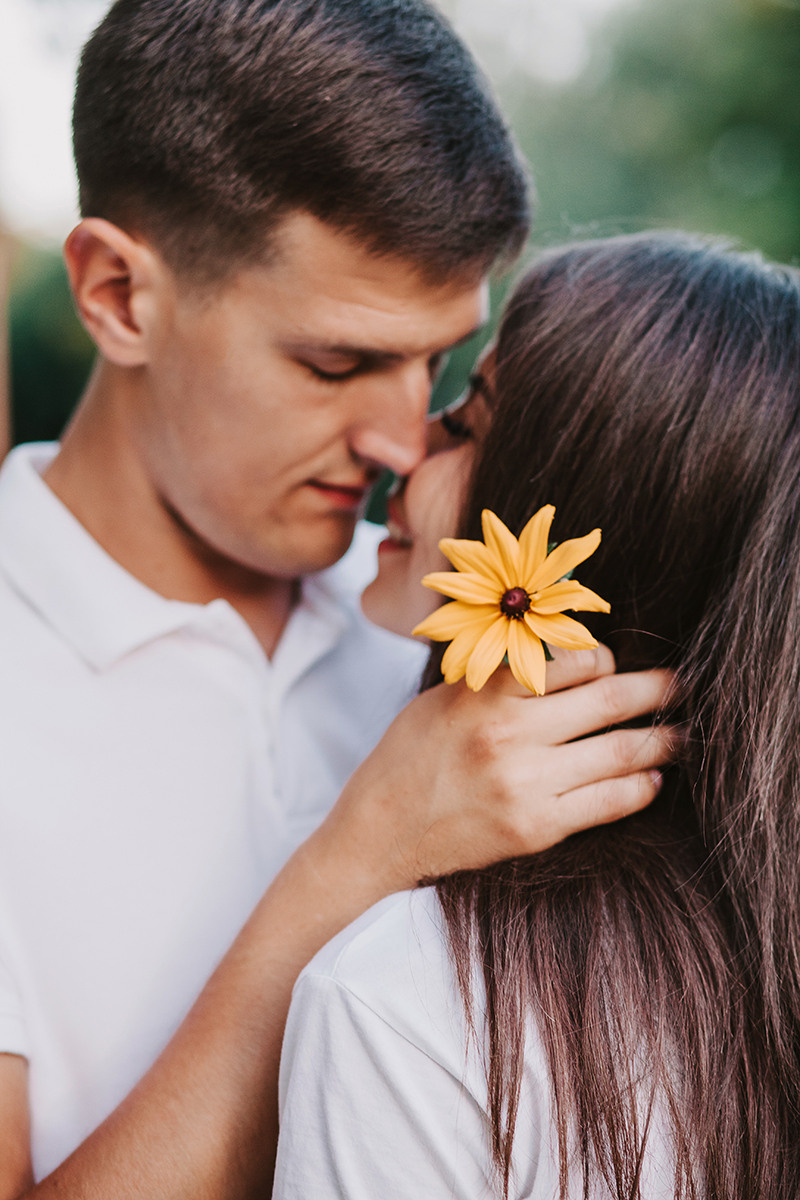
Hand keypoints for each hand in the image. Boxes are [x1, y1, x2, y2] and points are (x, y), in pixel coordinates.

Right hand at [320, 646, 673, 889]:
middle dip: (654, 690)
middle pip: (608, 701)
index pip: (573, 661)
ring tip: (680, 735)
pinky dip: (639, 788)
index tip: (616, 664)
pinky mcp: (536, 829)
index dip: (606, 659)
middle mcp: (510, 734)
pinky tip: (651, 780)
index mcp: (487, 693)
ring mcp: (526, 784)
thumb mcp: (445, 697)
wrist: (378, 832)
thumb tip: (568, 660)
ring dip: (659, 741)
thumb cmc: (409, 757)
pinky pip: (608, 803)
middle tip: (680, 684)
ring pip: (619, 753)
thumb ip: (502, 679)